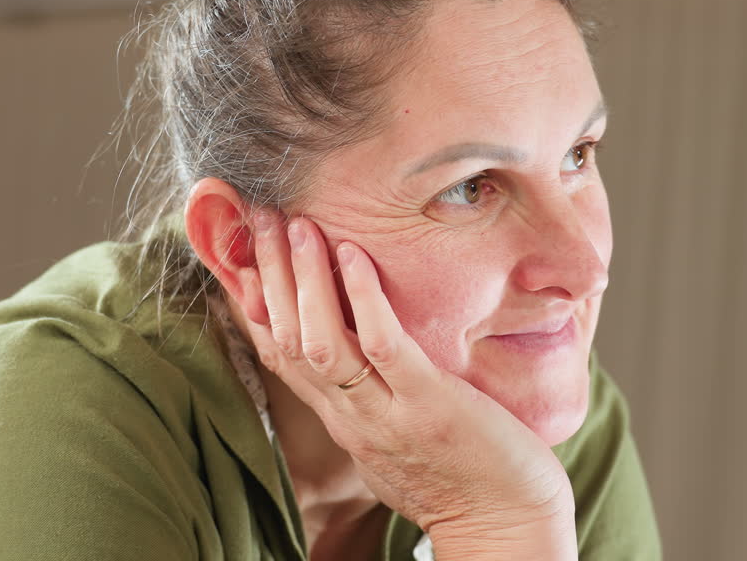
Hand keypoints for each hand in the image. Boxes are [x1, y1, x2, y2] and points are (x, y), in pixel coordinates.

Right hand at [241, 209, 575, 552]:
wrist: (505, 528)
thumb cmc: (460, 474)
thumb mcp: (394, 432)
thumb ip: (368, 392)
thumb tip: (359, 345)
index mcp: (340, 417)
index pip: (278, 353)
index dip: (254, 299)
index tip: (242, 248)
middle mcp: (350, 416)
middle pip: (289, 340)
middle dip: (268, 275)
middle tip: (258, 217)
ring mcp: (386, 414)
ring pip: (322, 344)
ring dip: (303, 281)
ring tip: (294, 225)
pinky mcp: (430, 407)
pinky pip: (384, 348)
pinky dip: (363, 300)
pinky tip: (353, 256)